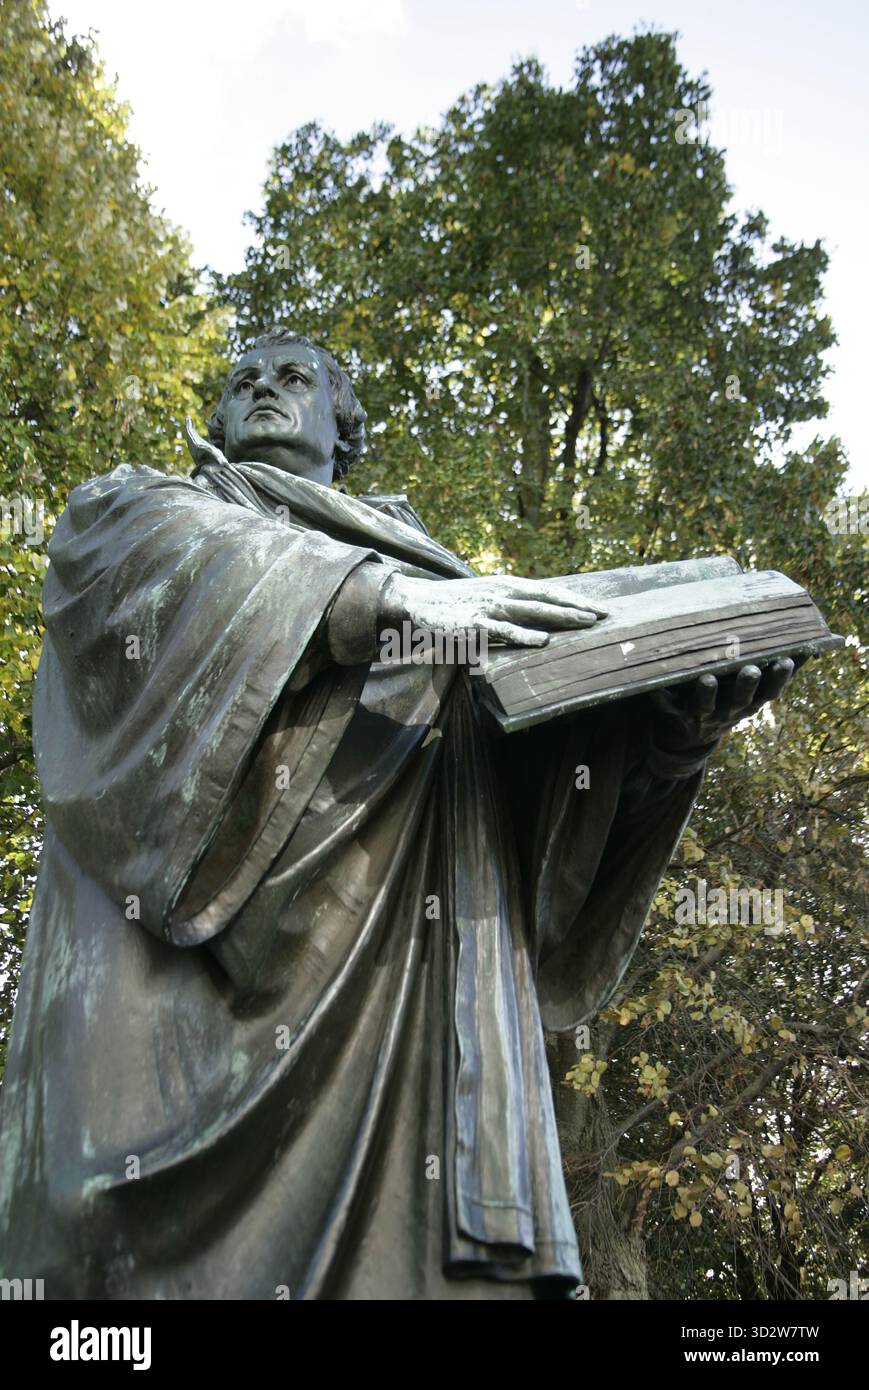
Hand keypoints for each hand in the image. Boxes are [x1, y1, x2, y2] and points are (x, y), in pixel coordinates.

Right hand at [379, 573, 606, 646]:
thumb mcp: (487, 597)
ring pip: (533, 611)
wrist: (418, 601)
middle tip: (605, 615)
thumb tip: (539, 618)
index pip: (548, 590)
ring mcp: (490, 606)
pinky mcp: (475, 623)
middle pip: (548, 598)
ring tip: (586, 622)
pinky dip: (525, 635)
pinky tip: (544, 641)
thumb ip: (511, 605)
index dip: (574, 598)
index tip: (599, 607)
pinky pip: (504, 630)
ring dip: (561, 616)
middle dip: (577, 606)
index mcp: (508, 584)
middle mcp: (503, 591)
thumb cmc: (456, 603)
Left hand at [649, 657, 802, 753]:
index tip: (786, 661)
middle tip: (751, 669)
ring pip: (704, 705)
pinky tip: (653, 686)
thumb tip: (808, 647)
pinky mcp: (676, 717)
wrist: (691, 739)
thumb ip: (773, 672)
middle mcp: (727, 711)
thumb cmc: (726, 701)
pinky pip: (667, 707)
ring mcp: (702, 716)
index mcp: (748, 703)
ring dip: (706, 693)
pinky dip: (660, 698)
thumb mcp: (752, 693)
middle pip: (739, 699)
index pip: (768, 692)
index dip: (778, 679)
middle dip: (746, 685)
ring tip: (706, 679)